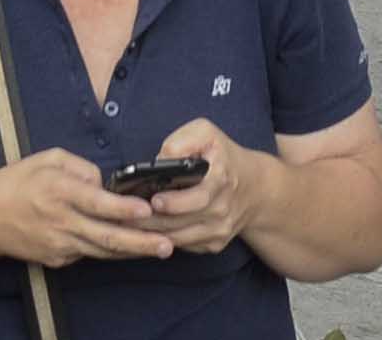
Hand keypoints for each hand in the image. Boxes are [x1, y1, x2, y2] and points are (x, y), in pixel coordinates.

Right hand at [0, 149, 181, 267]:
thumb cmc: (15, 183)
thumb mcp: (46, 159)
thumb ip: (79, 166)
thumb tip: (104, 181)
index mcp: (58, 191)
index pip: (96, 202)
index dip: (123, 208)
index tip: (146, 210)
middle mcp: (61, 221)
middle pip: (106, 236)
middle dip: (141, 242)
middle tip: (167, 244)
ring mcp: (59, 244)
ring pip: (103, 250)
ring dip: (133, 251)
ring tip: (160, 249)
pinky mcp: (57, 259)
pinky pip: (88, 253)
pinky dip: (109, 251)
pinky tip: (130, 248)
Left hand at [137, 122, 261, 256]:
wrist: (254, 188)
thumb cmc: (222, 157)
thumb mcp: (206, 134)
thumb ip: (182, 141)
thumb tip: (159, 160)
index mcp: (221, 180)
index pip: (198, 197)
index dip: (174, 202)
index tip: (153, 200)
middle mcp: (223, 209)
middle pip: (182, 223)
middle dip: (151, 220)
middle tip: (126, 215)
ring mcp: (219, 230)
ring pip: (179, 239)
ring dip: (152, 234)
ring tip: (128, 224)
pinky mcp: (214, 245)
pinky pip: (184, 246)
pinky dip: (163, 240)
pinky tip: (145, 231)